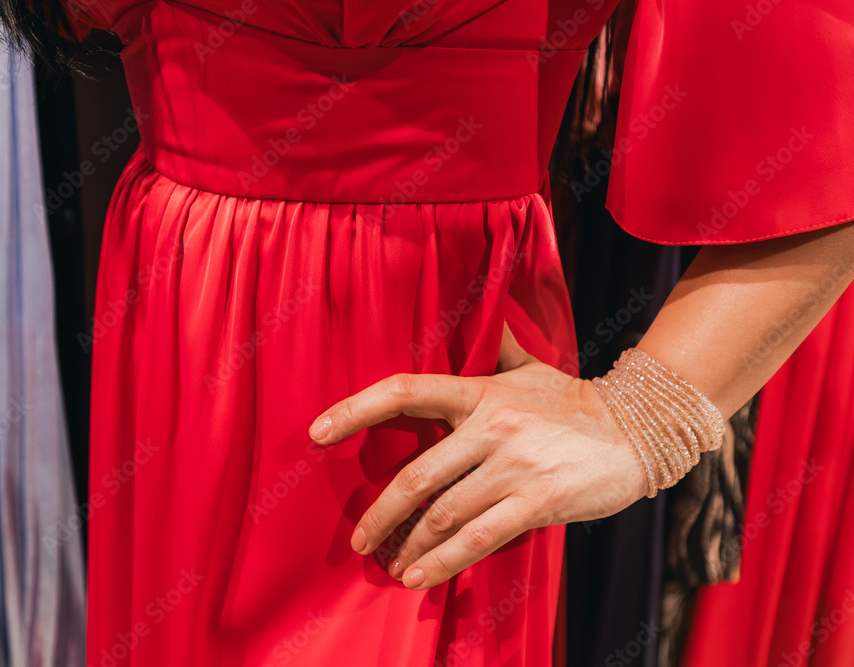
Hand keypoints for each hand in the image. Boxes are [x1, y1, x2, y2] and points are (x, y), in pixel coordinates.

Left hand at [308, 338, 648, 590]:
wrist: (639, 430)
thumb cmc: (574, 401)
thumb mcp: (530, 367)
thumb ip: (495, 347)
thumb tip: (474, 314)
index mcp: (479, 391)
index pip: (405, 391)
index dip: (355, 409)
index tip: (317, 432)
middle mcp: (490, 426)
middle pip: (415, 475)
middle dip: (380, 514)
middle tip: (360, 539)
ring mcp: (513, 464)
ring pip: (442, 514)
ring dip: (409, 546)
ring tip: (392, 566)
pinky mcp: (537, 499)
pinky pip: (478, 537)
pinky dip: (443, 562)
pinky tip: (421, 578)